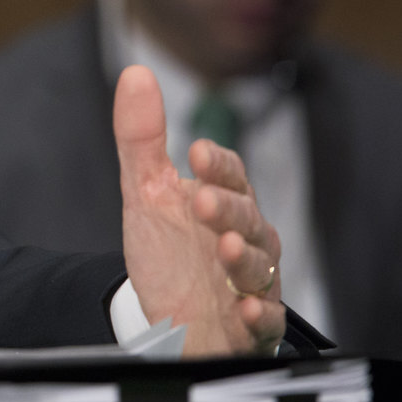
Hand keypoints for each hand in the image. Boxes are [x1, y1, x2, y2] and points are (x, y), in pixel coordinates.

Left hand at [114, 64, 283, 355]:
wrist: (172, 319)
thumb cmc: (168, 252)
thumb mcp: (146, 194)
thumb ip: (142, 139)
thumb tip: (136, 73)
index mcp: (222, 203)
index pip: (230, 177)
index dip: (218, 166)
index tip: (197, 153)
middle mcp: (245, 241)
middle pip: (247, 218)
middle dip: (228, 208)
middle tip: (202, 202)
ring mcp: (252, 285)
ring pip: (260, 267)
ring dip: (244, 257)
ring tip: (224, 247)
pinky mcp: (252, 328)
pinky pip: (266, 323)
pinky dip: (260, 316)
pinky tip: (247, 310)